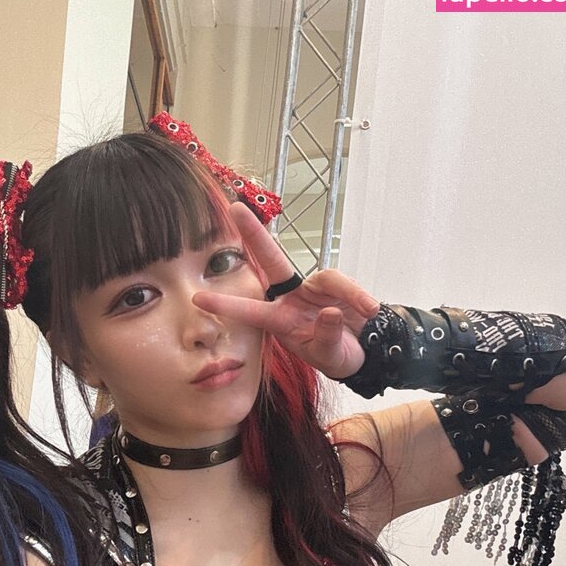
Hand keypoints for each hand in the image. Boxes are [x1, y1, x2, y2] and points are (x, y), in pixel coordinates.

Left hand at [192, 202, 379, 378]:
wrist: (364, 351)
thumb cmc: (336, 355)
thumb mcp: (329, 356)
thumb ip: (326, 337)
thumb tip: (330, 312)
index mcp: (280, 321)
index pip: (250, 310)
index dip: (226, 304)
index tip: (197, 299)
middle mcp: (292, 299)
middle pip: (272, 260)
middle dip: (255, 235)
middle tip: (236, 209)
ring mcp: (314, 288)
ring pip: (329, 277)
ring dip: (349, 293)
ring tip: (365, 311)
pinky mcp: (337, 284)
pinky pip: (346, 284)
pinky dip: (359, 296)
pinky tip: (368, 310)